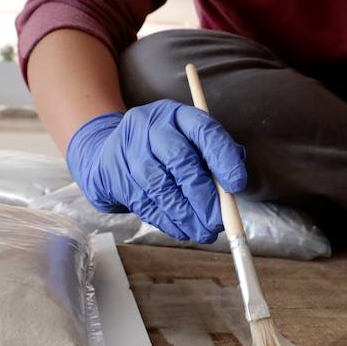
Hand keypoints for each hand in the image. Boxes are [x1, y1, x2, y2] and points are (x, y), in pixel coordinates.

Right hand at [65, 99, 246, 242]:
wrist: (109, 151)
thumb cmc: (162, 149)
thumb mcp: (188, 139)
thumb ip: (214, 156)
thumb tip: (233, 186)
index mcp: (177, 114)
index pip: (205, 131)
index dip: (223, 159)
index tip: (237, 185)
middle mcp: (151, 127)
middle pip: (180, 161)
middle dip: (204, 197)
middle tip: (219, 221)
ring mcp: (129, 151)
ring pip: (161, 188)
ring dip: (186, 216)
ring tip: (204, 231)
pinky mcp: (117, 177)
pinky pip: (145, 204)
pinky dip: (168, 222)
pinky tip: (182, 229)